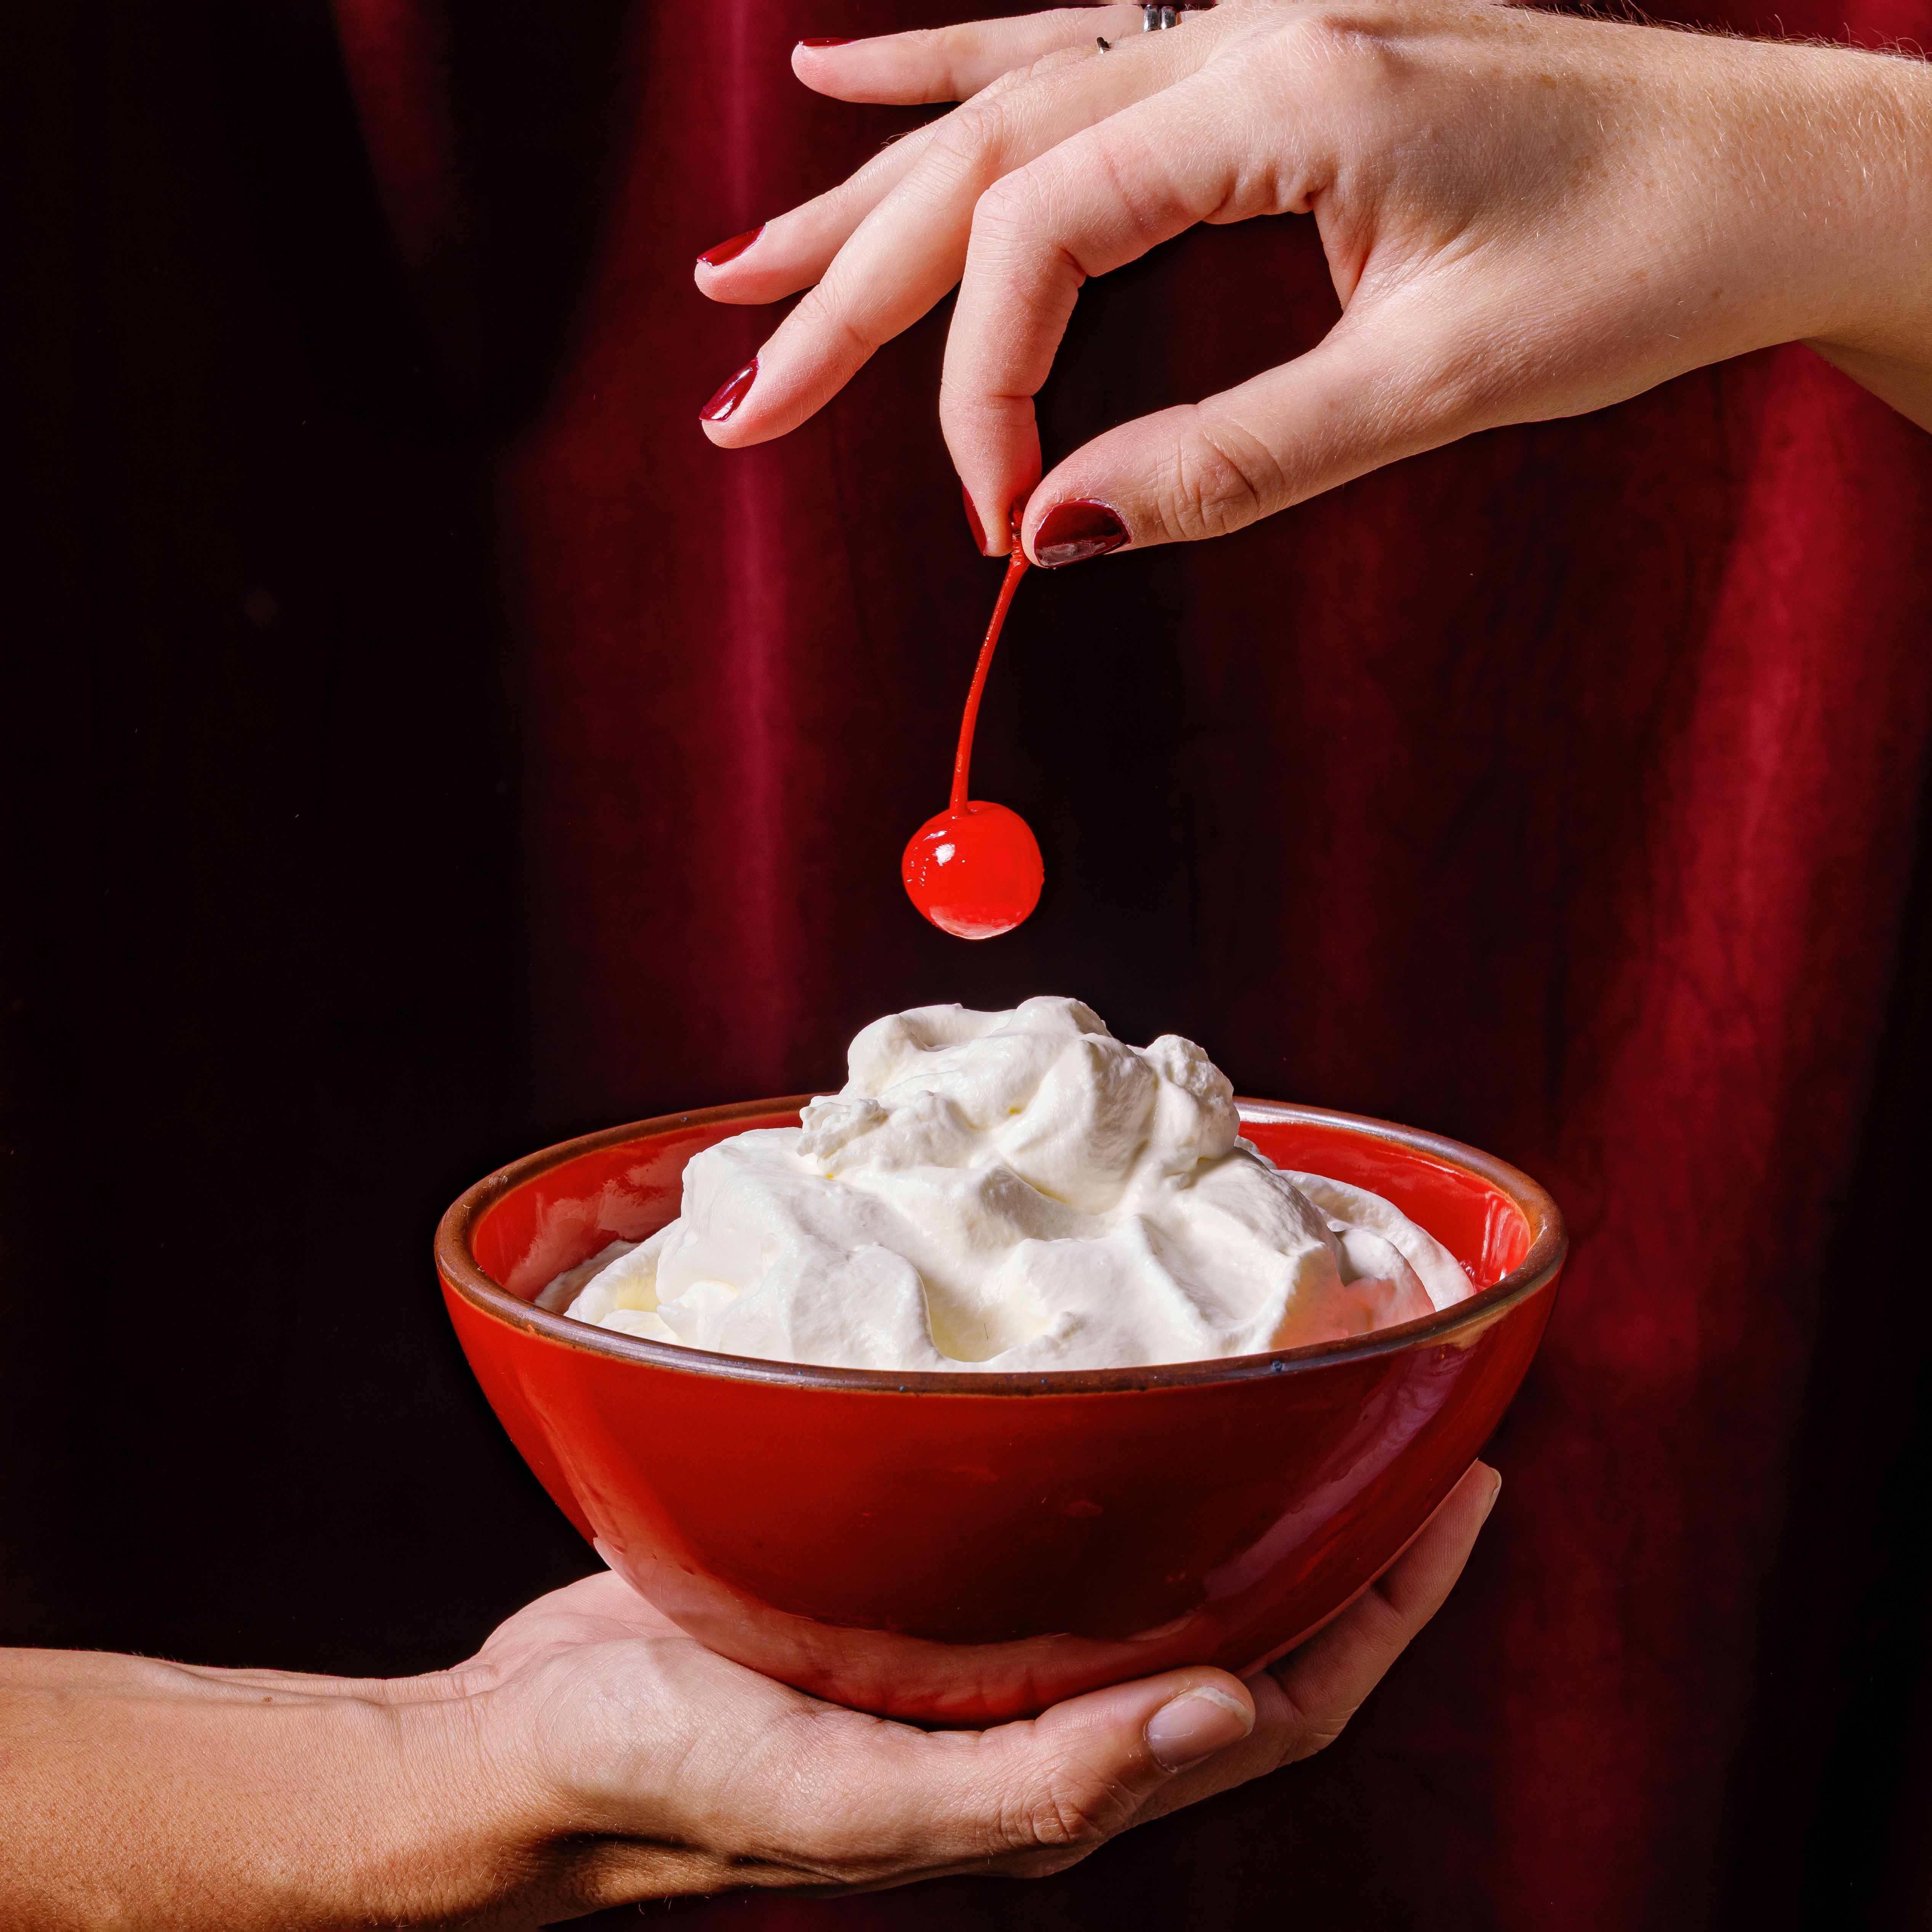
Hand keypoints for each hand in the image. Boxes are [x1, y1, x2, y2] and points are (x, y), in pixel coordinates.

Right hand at [0, 1463, 1499, 1928]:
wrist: (533, 1755)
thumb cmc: (669, 1781)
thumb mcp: (838, 1795)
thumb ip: (1026, 1789)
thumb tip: (1220, 1716)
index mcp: (1056, 1781)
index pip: (1285, 1698)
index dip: (1393, 1605)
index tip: (1465, 1486)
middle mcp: (1041, 1716)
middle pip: (1254, 1628)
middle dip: (1359, 1540)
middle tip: (1423, 1413)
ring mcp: (982, 1656)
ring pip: (1166, 1572)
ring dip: (1255, 1493)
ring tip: (1304, 1381)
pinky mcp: (916, 1592)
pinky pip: (1063, 1528)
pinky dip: (1131, 1467)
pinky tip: (1126, 1390)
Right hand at [696, 1, 1931, 559]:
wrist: (1775, 167)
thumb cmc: (1645, 255)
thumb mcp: (1433, 379)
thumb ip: (1233, 458)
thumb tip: (1057, 533)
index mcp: (1281, 87)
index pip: (1041, 232)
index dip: (981, 389)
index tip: (993, 523)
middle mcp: (1238, 22)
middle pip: (979, 160)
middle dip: (845, 296)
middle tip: (735, 399)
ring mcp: (1242, 17)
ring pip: (999, 103)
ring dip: (861, 195)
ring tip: (740, 268)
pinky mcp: (1259, 46)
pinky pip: (1064, 44)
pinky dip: (945, 69)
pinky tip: (840, 73)